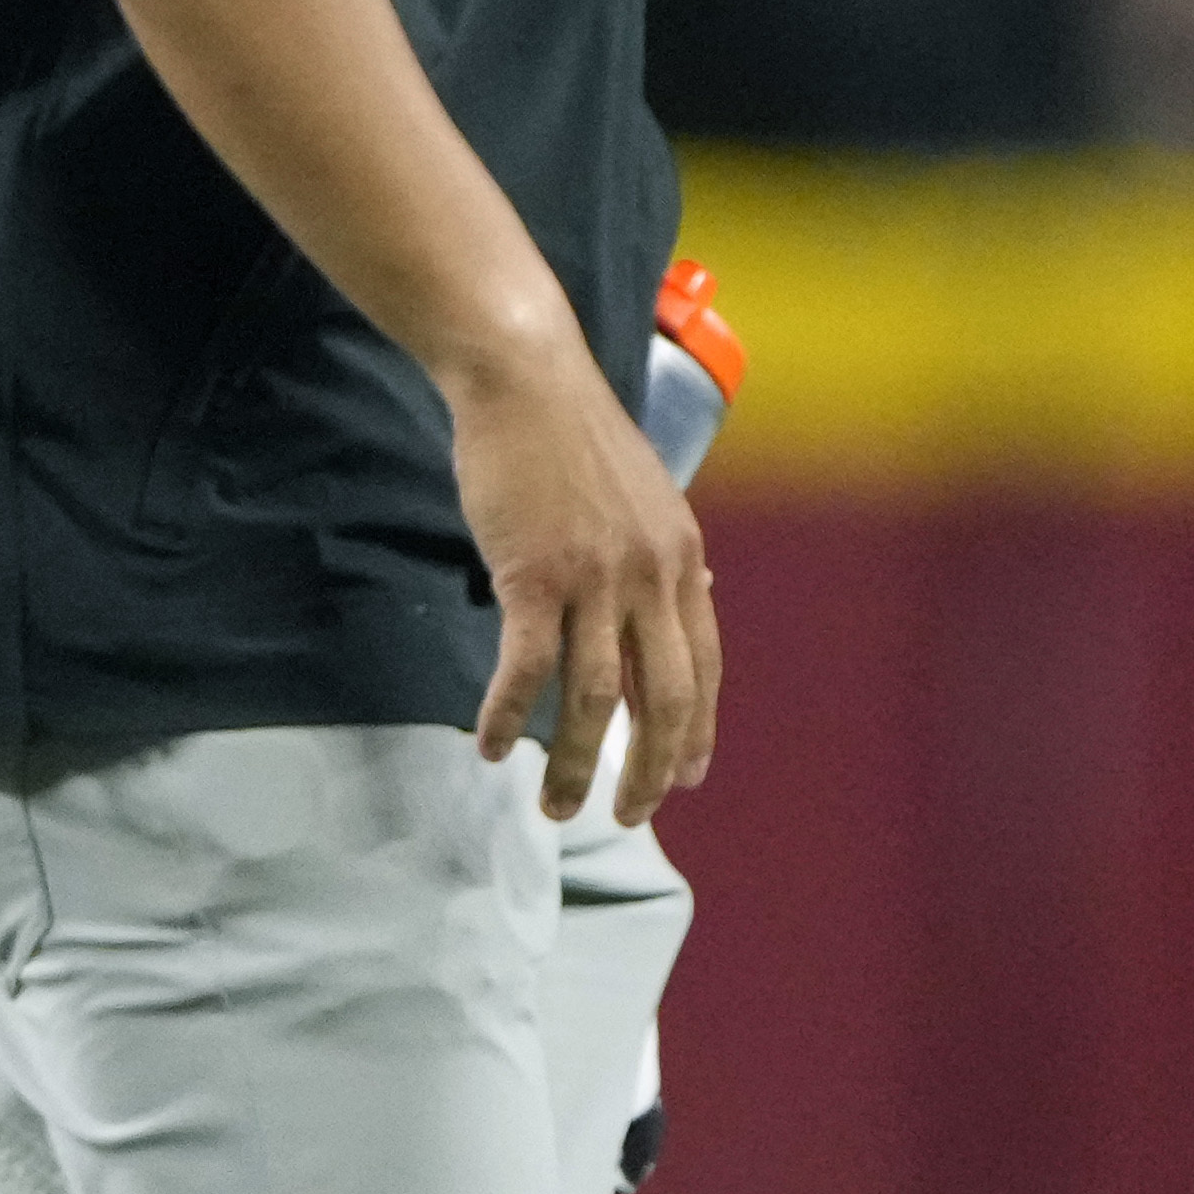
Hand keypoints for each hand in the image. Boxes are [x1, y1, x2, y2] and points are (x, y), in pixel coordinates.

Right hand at [451, 334, 716, 825]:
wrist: (525, 379)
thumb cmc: (571, 436)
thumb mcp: (643, 497)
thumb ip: (658, 556)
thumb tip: (679, 600)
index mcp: (682, 559)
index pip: (703, 668)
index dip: (696, 731)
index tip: (686, 778)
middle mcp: (651, 575)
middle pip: (661, 700)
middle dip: (649, 771)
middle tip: (627, 815)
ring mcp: (595, 578)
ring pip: (592, 700)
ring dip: (573, 764)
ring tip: (555, 806)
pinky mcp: (535, 574)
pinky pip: (527, 668)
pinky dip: (507, 715)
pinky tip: (489, 745)